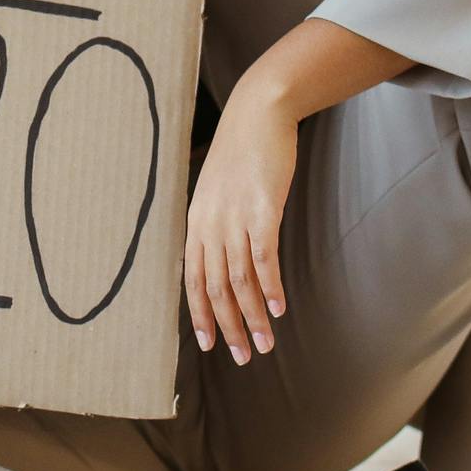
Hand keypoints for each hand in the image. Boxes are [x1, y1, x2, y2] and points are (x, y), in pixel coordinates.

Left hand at [185, 89, 295, 363]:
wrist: (257, 113)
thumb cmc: (241, 153)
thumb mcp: (217, 191)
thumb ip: (217, 224)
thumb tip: (224, 256)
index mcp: (196, 223)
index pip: (193, 280)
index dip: (200, 315)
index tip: (209, 344)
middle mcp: (210, 225)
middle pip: (216, 288)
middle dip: (229, 327)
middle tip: (244, 356)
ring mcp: (235, 218)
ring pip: (240, 280)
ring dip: (253, 317)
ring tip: (266, 344)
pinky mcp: (261, 210)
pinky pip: (263, 258)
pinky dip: (269, 287)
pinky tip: (277, 309)